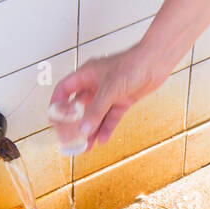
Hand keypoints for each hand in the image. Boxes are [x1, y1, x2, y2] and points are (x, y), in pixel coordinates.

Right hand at [49, 46, 170, 151]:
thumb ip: (96, 110)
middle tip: (70, 138)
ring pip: (95, 115)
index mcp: (86, 74)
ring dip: (90, 130)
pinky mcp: (122, 100)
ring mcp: (109, 93)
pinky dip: (106, 128)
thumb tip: (84, 130)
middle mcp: (95, 84)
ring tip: (85, 146)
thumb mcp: (110, 89)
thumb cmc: (132, 65)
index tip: (53, 119)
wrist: (156, 62)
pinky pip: (110, 117)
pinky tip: (102, 140)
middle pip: (79, 106)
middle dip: (74, 123)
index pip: (64, 89)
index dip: (57, 103)